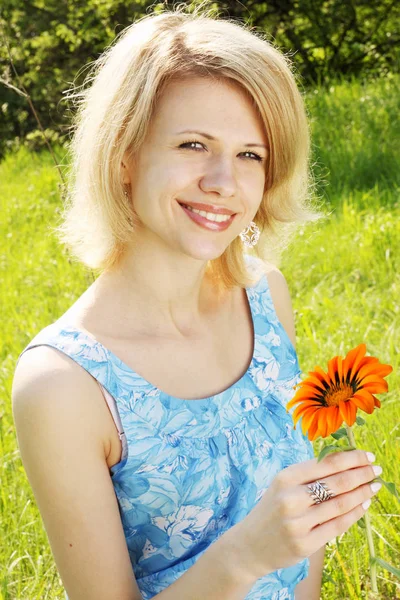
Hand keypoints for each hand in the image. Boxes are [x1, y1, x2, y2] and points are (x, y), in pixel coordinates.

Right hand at [232, 449, 381, 580]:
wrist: (250, 544)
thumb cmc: (272, 508)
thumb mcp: (283, 484)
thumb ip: (310, 473)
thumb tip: (346, 460)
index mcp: (285, 477)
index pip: (326, 463)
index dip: (351, 459)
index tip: (367, 456)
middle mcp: (291, 498)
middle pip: (337, 483)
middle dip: (361, 474)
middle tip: (376, 469)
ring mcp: (298, 523)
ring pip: (340, 504)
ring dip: (362, 493)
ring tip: (374, 486)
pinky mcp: (305, 544)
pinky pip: (337, 526)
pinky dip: (355, 514)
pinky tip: (363, 505)